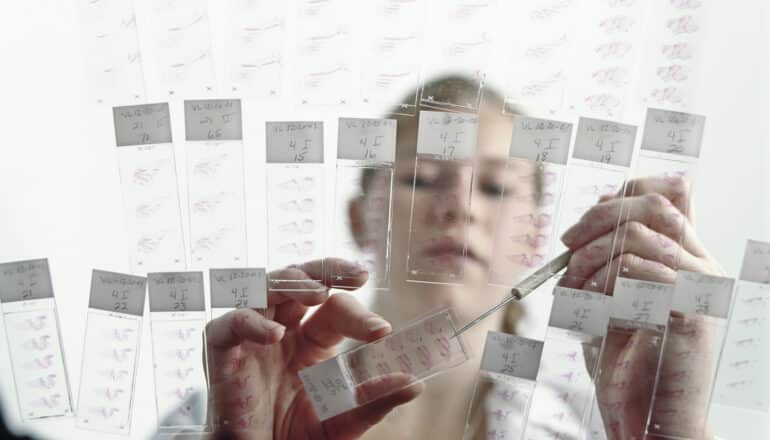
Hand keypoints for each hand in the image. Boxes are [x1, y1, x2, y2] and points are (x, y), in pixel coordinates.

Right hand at [205, 258, 422, 439]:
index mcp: (311, 339)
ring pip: (265, 287)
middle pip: (301, 279)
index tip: (382, 332)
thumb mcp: (341, 421)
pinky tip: (275, 335)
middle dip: (328, 270)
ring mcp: (251, 337)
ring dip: (292, 282)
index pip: (335, 308)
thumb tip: (414, 384)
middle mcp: (282, 329)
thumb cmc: (293, 439)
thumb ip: (372, 401)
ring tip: (318, 291)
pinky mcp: (221, 352)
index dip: (359, 314)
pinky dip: (250, 322)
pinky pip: (229, 323)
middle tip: (357, 274)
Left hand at [561, 176, 718, 438]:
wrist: (649, 420)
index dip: (624, 194)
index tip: (585, 224)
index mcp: (686, 259)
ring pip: (637, 237)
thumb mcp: (613, 296)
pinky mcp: (687, 312)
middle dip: (598, 218)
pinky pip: (637, 271)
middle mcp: (700, 266)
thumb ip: (614, 254)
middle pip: (654, 205)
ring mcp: (698, 288)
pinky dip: (599, 284)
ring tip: (573, 291)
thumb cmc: (626, 361)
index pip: (670, 194)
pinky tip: (590, 310)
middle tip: (566, 245)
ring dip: (590, 258)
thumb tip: (598, 207)